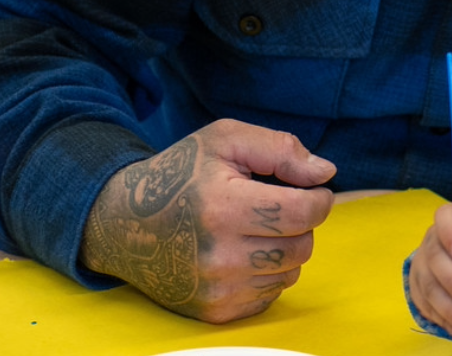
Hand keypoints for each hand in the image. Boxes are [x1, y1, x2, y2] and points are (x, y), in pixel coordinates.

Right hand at [80, 119, 336, 321]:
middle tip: (275, 207)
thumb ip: (280, 149)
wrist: (126, 223)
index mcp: (222, 207)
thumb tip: (325, 173)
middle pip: (301, 246)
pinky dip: (267, 273)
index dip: (319, 198)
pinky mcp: (215, 311)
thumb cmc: (182, 174)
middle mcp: (218, 255)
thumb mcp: (225, 140)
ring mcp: (216, 288)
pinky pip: (270, 294)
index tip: (312, 190)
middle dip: (300, 223)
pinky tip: (242, 252)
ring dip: (284, 249)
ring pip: (290, 272)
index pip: (302, 213)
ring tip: (254, 228)